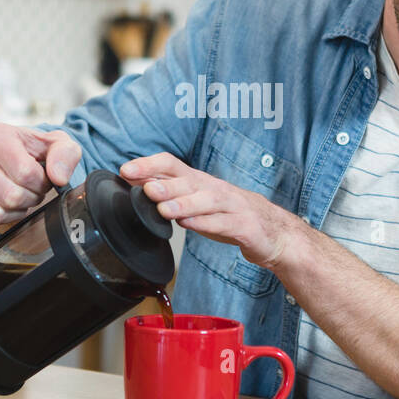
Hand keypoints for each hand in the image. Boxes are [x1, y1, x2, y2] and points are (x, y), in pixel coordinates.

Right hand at [0, 125, 80, 231]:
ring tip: (12, 198)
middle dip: (27, 199)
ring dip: (11, 213)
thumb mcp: (59, 146)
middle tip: (26, 191)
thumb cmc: (35, 155)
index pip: (26, 174)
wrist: (17, 164)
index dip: (40, 184)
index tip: (39, 178)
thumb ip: (66, 155)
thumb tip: (58, 176)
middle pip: (11, 197)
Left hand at [119, 152, 300, 269]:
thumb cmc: (230, 216)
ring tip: (164, 209)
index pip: (172, 165)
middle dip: (164, 183)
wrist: (274, 233)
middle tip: (143, 187)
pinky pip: (224, 224)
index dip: (149, 165)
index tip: (125, 171)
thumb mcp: (198, 203)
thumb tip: (138, 184)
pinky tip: (190, 225)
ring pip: (207, 201)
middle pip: (188, 181)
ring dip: (184, 203)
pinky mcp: (245, 227)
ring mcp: (232, 207)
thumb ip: (172, 195)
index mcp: (200, 182)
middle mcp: (215, 190)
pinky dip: (206, 224)